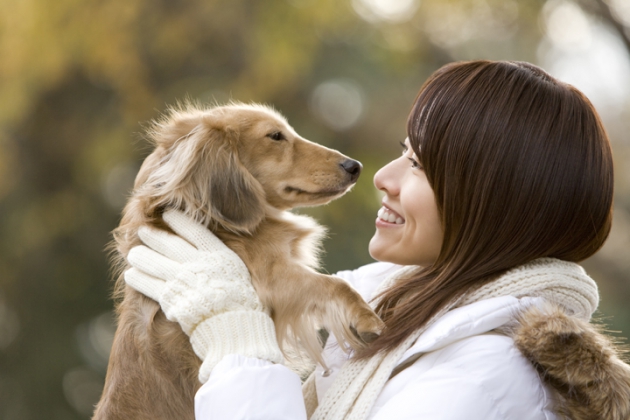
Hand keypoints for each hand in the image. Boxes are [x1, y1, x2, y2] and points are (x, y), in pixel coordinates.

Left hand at [125, 209, 282, 381]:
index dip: (180, 222)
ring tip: (133, 254)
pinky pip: (148, 284)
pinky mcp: (171, 298)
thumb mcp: (238, 273)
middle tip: (143, 232)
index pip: (194, 232)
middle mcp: (197, 262)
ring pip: (154, 262)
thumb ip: (221, 260)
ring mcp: (182, 279)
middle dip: (154, 237)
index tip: (168, 215)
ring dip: (141, 257)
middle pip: (170, 244)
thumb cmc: (242, 302)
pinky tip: (130, 274)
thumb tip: (210, 254)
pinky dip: (138, 278)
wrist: (233, 324)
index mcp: (217, 254)